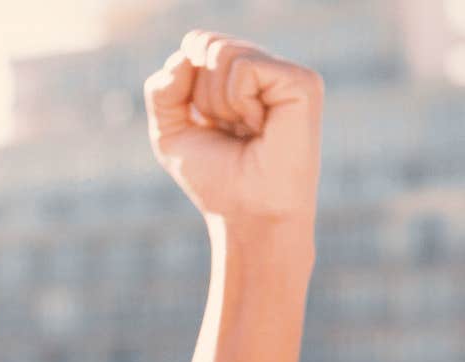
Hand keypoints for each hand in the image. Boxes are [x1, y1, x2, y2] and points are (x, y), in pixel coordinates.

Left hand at [145, 28, 322, 226]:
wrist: (247, 215)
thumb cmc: (216, 180)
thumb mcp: (170, 133)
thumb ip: (163, 90)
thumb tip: (184, 56)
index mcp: (241, 78)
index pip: (196, 44)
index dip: (184, 85)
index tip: (208, 125)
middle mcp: (266, 71)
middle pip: (205, 45)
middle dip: (200, 96)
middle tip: (229, 131)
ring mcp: (286, 74)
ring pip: (223, 52)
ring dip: (218, 103)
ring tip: (246, 131)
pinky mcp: (301, 82)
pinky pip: (244, 67)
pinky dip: (238, 102)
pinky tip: (260, 128)